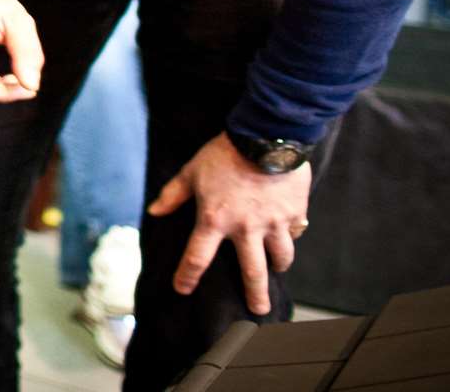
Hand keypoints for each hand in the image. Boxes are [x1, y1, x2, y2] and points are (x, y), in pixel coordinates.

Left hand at [148, 132, 310, 314]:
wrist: (266, 136)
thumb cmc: (223, 153)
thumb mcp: (191, 171)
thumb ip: (173, 194)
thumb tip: (154, 211)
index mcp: (215, 219)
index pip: (197, 256)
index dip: (187, 275)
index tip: (182, 289)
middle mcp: (246, 228)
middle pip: (252, 272)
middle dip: (255, 295)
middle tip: (258, 311)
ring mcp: (273, 223)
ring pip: (281, 256)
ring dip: (278, 267)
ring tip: (276, 272)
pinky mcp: (295, 213)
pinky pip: (295, 232)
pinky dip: (291, 236)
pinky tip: (288, 235)